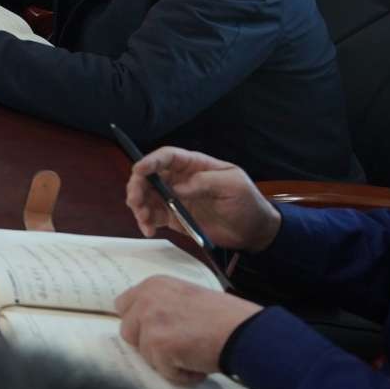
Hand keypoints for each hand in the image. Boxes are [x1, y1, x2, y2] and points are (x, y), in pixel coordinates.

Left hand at [116, 276, 260, 386]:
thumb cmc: (224, 316)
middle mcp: (146, 299)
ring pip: (144, 353)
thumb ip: (162, 304)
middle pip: (128, 331)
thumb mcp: (185, 296)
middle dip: (148, 344)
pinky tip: (198, 362)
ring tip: (193, 352)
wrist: (244, 331)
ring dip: (167, 360)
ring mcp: (149, 321)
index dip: (139, 324)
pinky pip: (163, 370)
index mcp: (153, 285)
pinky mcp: (157, 344)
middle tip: (177, 347)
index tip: (156, 333)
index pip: (124, 305)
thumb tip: (148, 324)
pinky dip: (181, 374)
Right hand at [125, 147, 281, 251]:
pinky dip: (145, 222)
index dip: (150, 161)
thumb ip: (205, 181)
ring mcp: (174, 198)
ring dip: (138, 205)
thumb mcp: (233, 185)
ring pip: (146, 196)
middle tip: (135, 202)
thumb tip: (177, 188)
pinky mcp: (173, 217)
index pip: (167, 157)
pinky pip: (153, 216)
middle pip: (149, 176)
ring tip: (144, 220)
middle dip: (137, 186)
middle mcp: (179, 179)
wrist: (254, 231)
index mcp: (193, 165)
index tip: (139, 170)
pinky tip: (149, 230)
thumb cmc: (247, 202)